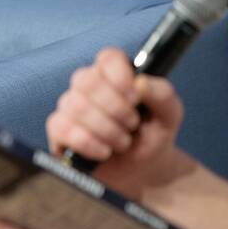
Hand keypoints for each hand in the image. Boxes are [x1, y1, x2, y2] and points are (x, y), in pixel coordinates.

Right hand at [45, 48, 183, 194]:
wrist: (142, 170)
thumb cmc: (152, 135)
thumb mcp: (169, 115)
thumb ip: (162, 94)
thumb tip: (140, 83)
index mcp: (114, 74)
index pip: (107, 58)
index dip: (119, 75)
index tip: (135, 98)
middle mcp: (88, 86)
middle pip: (86, 80)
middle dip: (114, 108)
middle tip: (132, 125)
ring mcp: (70, 107)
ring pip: (75, 105)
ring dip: (106, 129)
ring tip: (122, 143)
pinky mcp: (58, 130)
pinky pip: (62, 127)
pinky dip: (88, 142)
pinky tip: (104, 152)